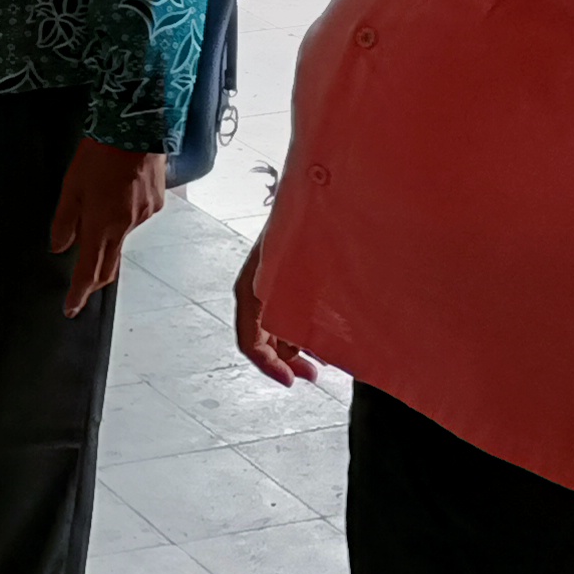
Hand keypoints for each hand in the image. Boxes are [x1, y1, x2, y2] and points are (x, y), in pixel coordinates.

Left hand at [46, 141, 165, 316]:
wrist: (135, 127)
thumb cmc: (99, 154)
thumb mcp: (70, 186)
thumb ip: (65, 221)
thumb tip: (60, 247)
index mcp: (101, 224)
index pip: (88, 270)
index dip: (79, 293)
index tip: (71, 308)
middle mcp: (125, 226)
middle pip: (109, 264)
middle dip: (94, 278)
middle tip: (82, 285)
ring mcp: (144, 216)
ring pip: (121, 236)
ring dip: (108, 232)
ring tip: (100, 201)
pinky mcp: (157, 204)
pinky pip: (135, 217)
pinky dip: (123, 213)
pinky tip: (118, 191)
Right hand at [233, 239, 319, 385]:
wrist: (312, 191)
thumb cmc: (304, 228)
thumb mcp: (295, 274)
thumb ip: (296, 313)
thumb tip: (312, 349)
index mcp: (249, 292)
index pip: (251, 343)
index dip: (270, 367)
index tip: (293, 381)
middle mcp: (254, 292)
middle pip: (264, 341)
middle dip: (288, 362)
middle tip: (314, 375)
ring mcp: (268, 286)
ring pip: (277, 330)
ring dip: (297, 348)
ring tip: (324, 356)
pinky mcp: (284, 280)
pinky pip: (287, 314)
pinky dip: (303, 330)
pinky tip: (324, 334)